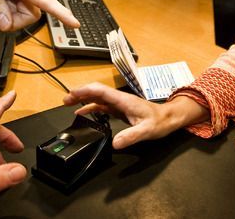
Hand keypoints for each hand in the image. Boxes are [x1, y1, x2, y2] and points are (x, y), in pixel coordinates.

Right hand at [63, 83, 190, 148]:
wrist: (170, 119)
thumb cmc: (160, 122)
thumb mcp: (146, 131)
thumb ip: (131, 136)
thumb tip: (115, 143)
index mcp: (124, 100)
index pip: (100, 91)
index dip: (84, 91)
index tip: (71, 94)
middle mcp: (120, 100)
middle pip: (96, 92)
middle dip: (80, 93)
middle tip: (64, 100)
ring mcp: (120, 104)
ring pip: (98, 98)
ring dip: (84, 99)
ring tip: (69, 104)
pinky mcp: (121, 109)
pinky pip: (103, 106)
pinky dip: (91, 107)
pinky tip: (84, 112)